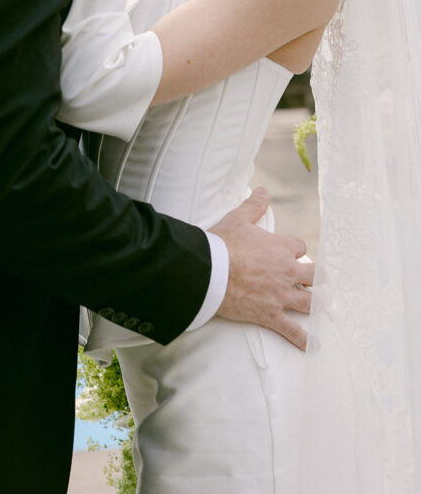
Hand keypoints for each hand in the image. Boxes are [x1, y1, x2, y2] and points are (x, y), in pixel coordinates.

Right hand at [210, 188, 313, 350]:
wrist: (210, 272)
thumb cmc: (224, 243)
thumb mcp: (238, 218)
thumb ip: (254, 205)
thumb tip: (263, 190)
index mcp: (281, 248)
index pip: (300, 248)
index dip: (296, 250)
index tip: (292, 253)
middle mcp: (286, 272)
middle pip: (313, 276)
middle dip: (317, 279)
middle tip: (321, 283)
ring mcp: (280, 295)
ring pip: (308, 302)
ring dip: (318, 305)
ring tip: (326, 310)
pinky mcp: (270, 315)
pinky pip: (291, 330)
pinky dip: (303, 339)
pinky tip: (313, 347)